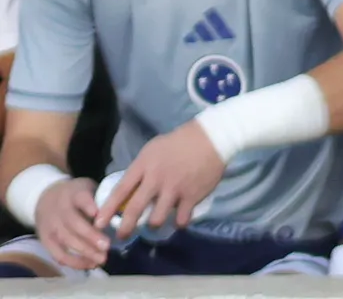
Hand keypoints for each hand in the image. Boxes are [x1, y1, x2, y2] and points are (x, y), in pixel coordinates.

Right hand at [33, 176, 108, 270]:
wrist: (45, 198)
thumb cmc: (76, 195)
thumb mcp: (88, 189)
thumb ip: (101, 199)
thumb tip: (123, 215)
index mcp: (74, 193)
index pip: (80, 198)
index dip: (88, 206)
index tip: (98, 214)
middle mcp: (60, 210)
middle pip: (74, 224)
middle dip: (90, 236)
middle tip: (107, 246)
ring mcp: (50, 226)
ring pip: (66, 240)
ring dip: (85, 252)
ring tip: (102, 259)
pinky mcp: (45, 240)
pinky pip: (58, 254)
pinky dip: (74, 262)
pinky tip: (89, 265)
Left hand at [99, 119, 225, 238]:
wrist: (212, 137)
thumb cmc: (178, 142)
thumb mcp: (152, 150)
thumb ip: (140, 170)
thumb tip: (128, 190)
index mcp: (144, 166)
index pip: (120, 191)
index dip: (106, 210)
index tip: (97, 224)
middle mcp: (156, 180)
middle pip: (134, 210)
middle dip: (125, 228)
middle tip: (121, 237)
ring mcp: (175, 189)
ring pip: (157, 219)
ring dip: (153, 224)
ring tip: (155, 223)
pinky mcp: (193, 196)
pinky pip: (182, 219)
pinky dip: (179, 222)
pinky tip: (180, 220)